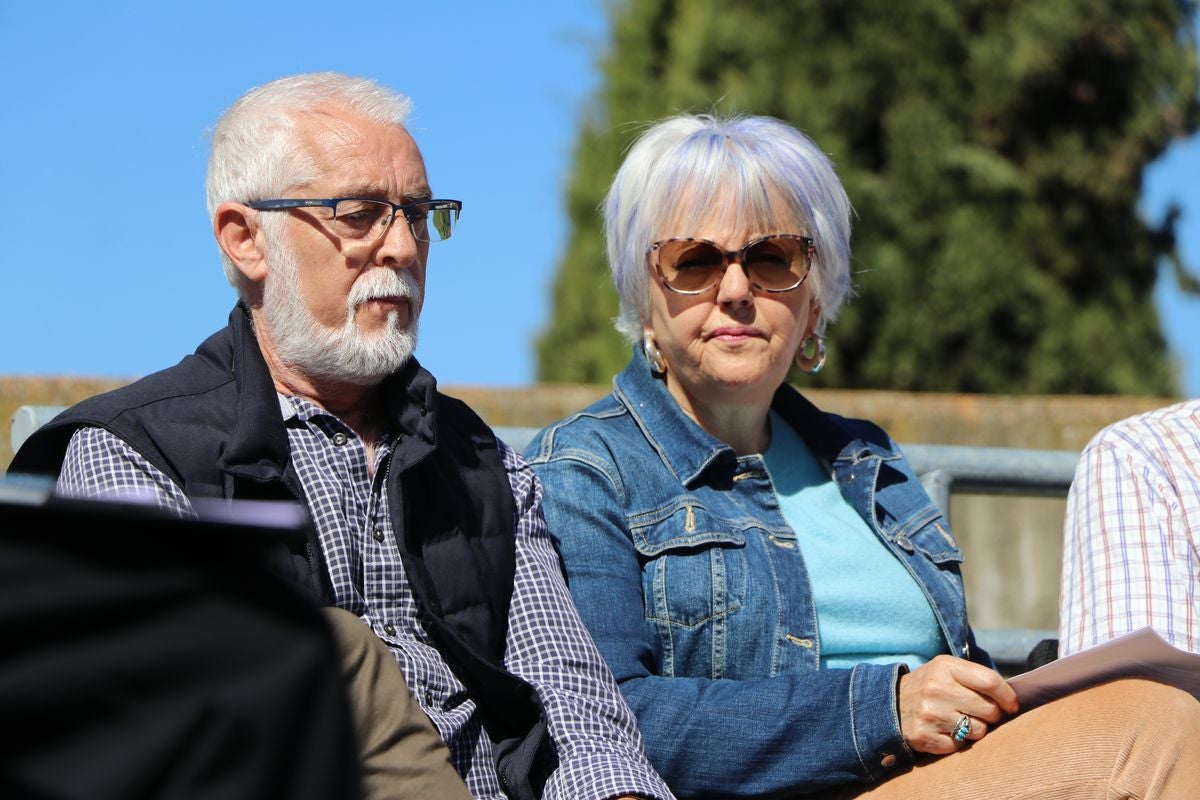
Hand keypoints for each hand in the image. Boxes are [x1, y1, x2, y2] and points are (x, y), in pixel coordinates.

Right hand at [897, 655, 1018, 753]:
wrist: (890, 703)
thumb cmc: (930, 686)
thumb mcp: (947, 670)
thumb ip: (976, 678)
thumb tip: (1011, 699)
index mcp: (945, 667)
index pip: (989, 681)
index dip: (1007, 696)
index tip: (1011, 705)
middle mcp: (936, 689)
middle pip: (989, 709)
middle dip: (991, 714)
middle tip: (979, 712)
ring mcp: (930, 714)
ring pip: (978, 731)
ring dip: (975, 729)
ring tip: (959, 720)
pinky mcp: (925, 736)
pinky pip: (960, 746)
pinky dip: (957, 741)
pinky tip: (945, 730)